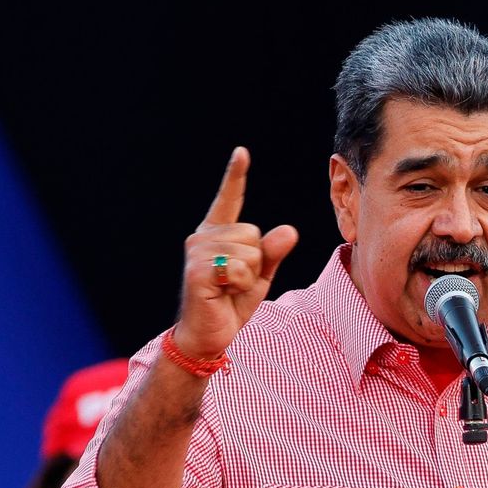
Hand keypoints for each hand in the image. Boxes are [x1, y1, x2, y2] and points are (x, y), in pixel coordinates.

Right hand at [173, 147, 297, 358]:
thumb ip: (273, 252)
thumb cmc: (232, 302)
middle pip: (254, 233)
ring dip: (248, 276)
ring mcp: (197, 251)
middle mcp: (203, 236)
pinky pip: (239, 268)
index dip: (235, 176)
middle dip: (256, 262)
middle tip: (235, 281)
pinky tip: (222, 293)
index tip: (241, 153)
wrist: (209, 335)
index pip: (229, 200)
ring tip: (228, 288)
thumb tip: (289, 230)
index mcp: (218, 233)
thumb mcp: (261, 275)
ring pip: (250, 251)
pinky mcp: (198, 269)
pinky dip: (240, 285)